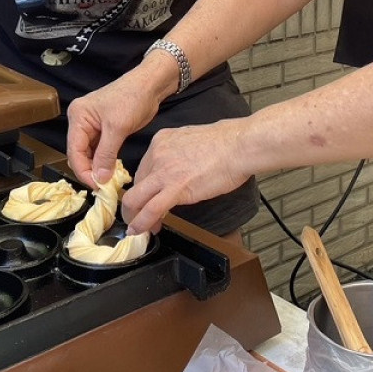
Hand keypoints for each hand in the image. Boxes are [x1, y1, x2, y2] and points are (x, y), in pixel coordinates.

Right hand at [66, 67, 165, 189]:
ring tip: (107, 182)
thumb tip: (99, 179)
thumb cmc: (132, 98)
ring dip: (97, 167)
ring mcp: (92, 126)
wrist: (150, 85)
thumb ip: (106, 154)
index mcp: (78, 116)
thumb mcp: (118, 127)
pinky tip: (110, 171)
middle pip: (79, 153)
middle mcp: (81, 121)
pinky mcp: (104, 130)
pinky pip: (99, 150)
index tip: (95, 185)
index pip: (74, 150)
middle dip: (89, 170)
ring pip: (89, 154)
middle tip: (102, 186)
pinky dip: (104, 161)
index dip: (83, 170)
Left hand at [120, 118, 250, 234]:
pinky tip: (141, 231)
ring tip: (138, 229)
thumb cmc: (226, 143)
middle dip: (136, 204)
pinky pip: (150, 210)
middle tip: (142, 217)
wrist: (238, 146)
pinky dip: (141, 223)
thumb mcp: (191, 140)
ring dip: (133, 217)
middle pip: (136, 185)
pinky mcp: (176, 188)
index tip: (148, 197)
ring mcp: (165, 171)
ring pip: (135, 199)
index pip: (143, 169)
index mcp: (162, 141)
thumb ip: (179, 153)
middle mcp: (157, 154)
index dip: (144, 187)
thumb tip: (180, 167)